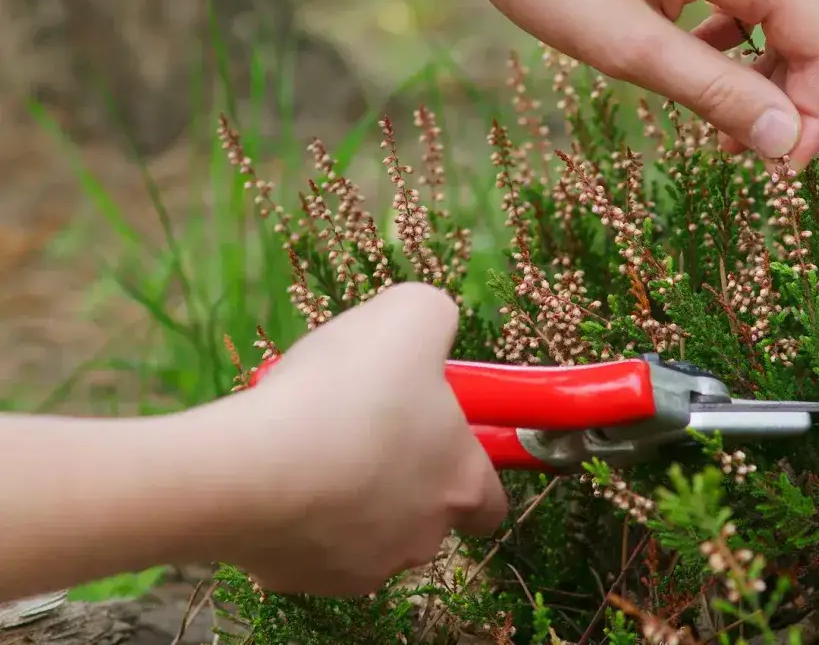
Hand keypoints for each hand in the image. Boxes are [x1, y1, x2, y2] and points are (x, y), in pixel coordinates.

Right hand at [226, 283, 507, 595]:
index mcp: (463, 485)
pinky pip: (305, 545)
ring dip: (345, 495)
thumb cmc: (345, 392)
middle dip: (399, 474)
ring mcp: (361, 568)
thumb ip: (437, 319)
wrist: (248, 468)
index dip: (468, 462)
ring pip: (363, 530)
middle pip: (423, 512)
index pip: (491, 500)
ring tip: (308, 444)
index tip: (438, 431)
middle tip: (360, 424)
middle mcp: (423, 539)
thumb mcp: (412, 315)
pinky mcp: (299, 581)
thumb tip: (434, 329)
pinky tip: (273, 475)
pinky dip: (295, 515)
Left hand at [411, 0, 818, 170]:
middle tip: (749, 148)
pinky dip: (743, 30)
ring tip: (719, 112)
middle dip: (797, 91)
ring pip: (792, 2)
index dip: (815, 113)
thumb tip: (782, 143)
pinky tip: (695, 52)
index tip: (781, 170)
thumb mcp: (630, 47)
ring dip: (770, 63)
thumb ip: (715, 93)